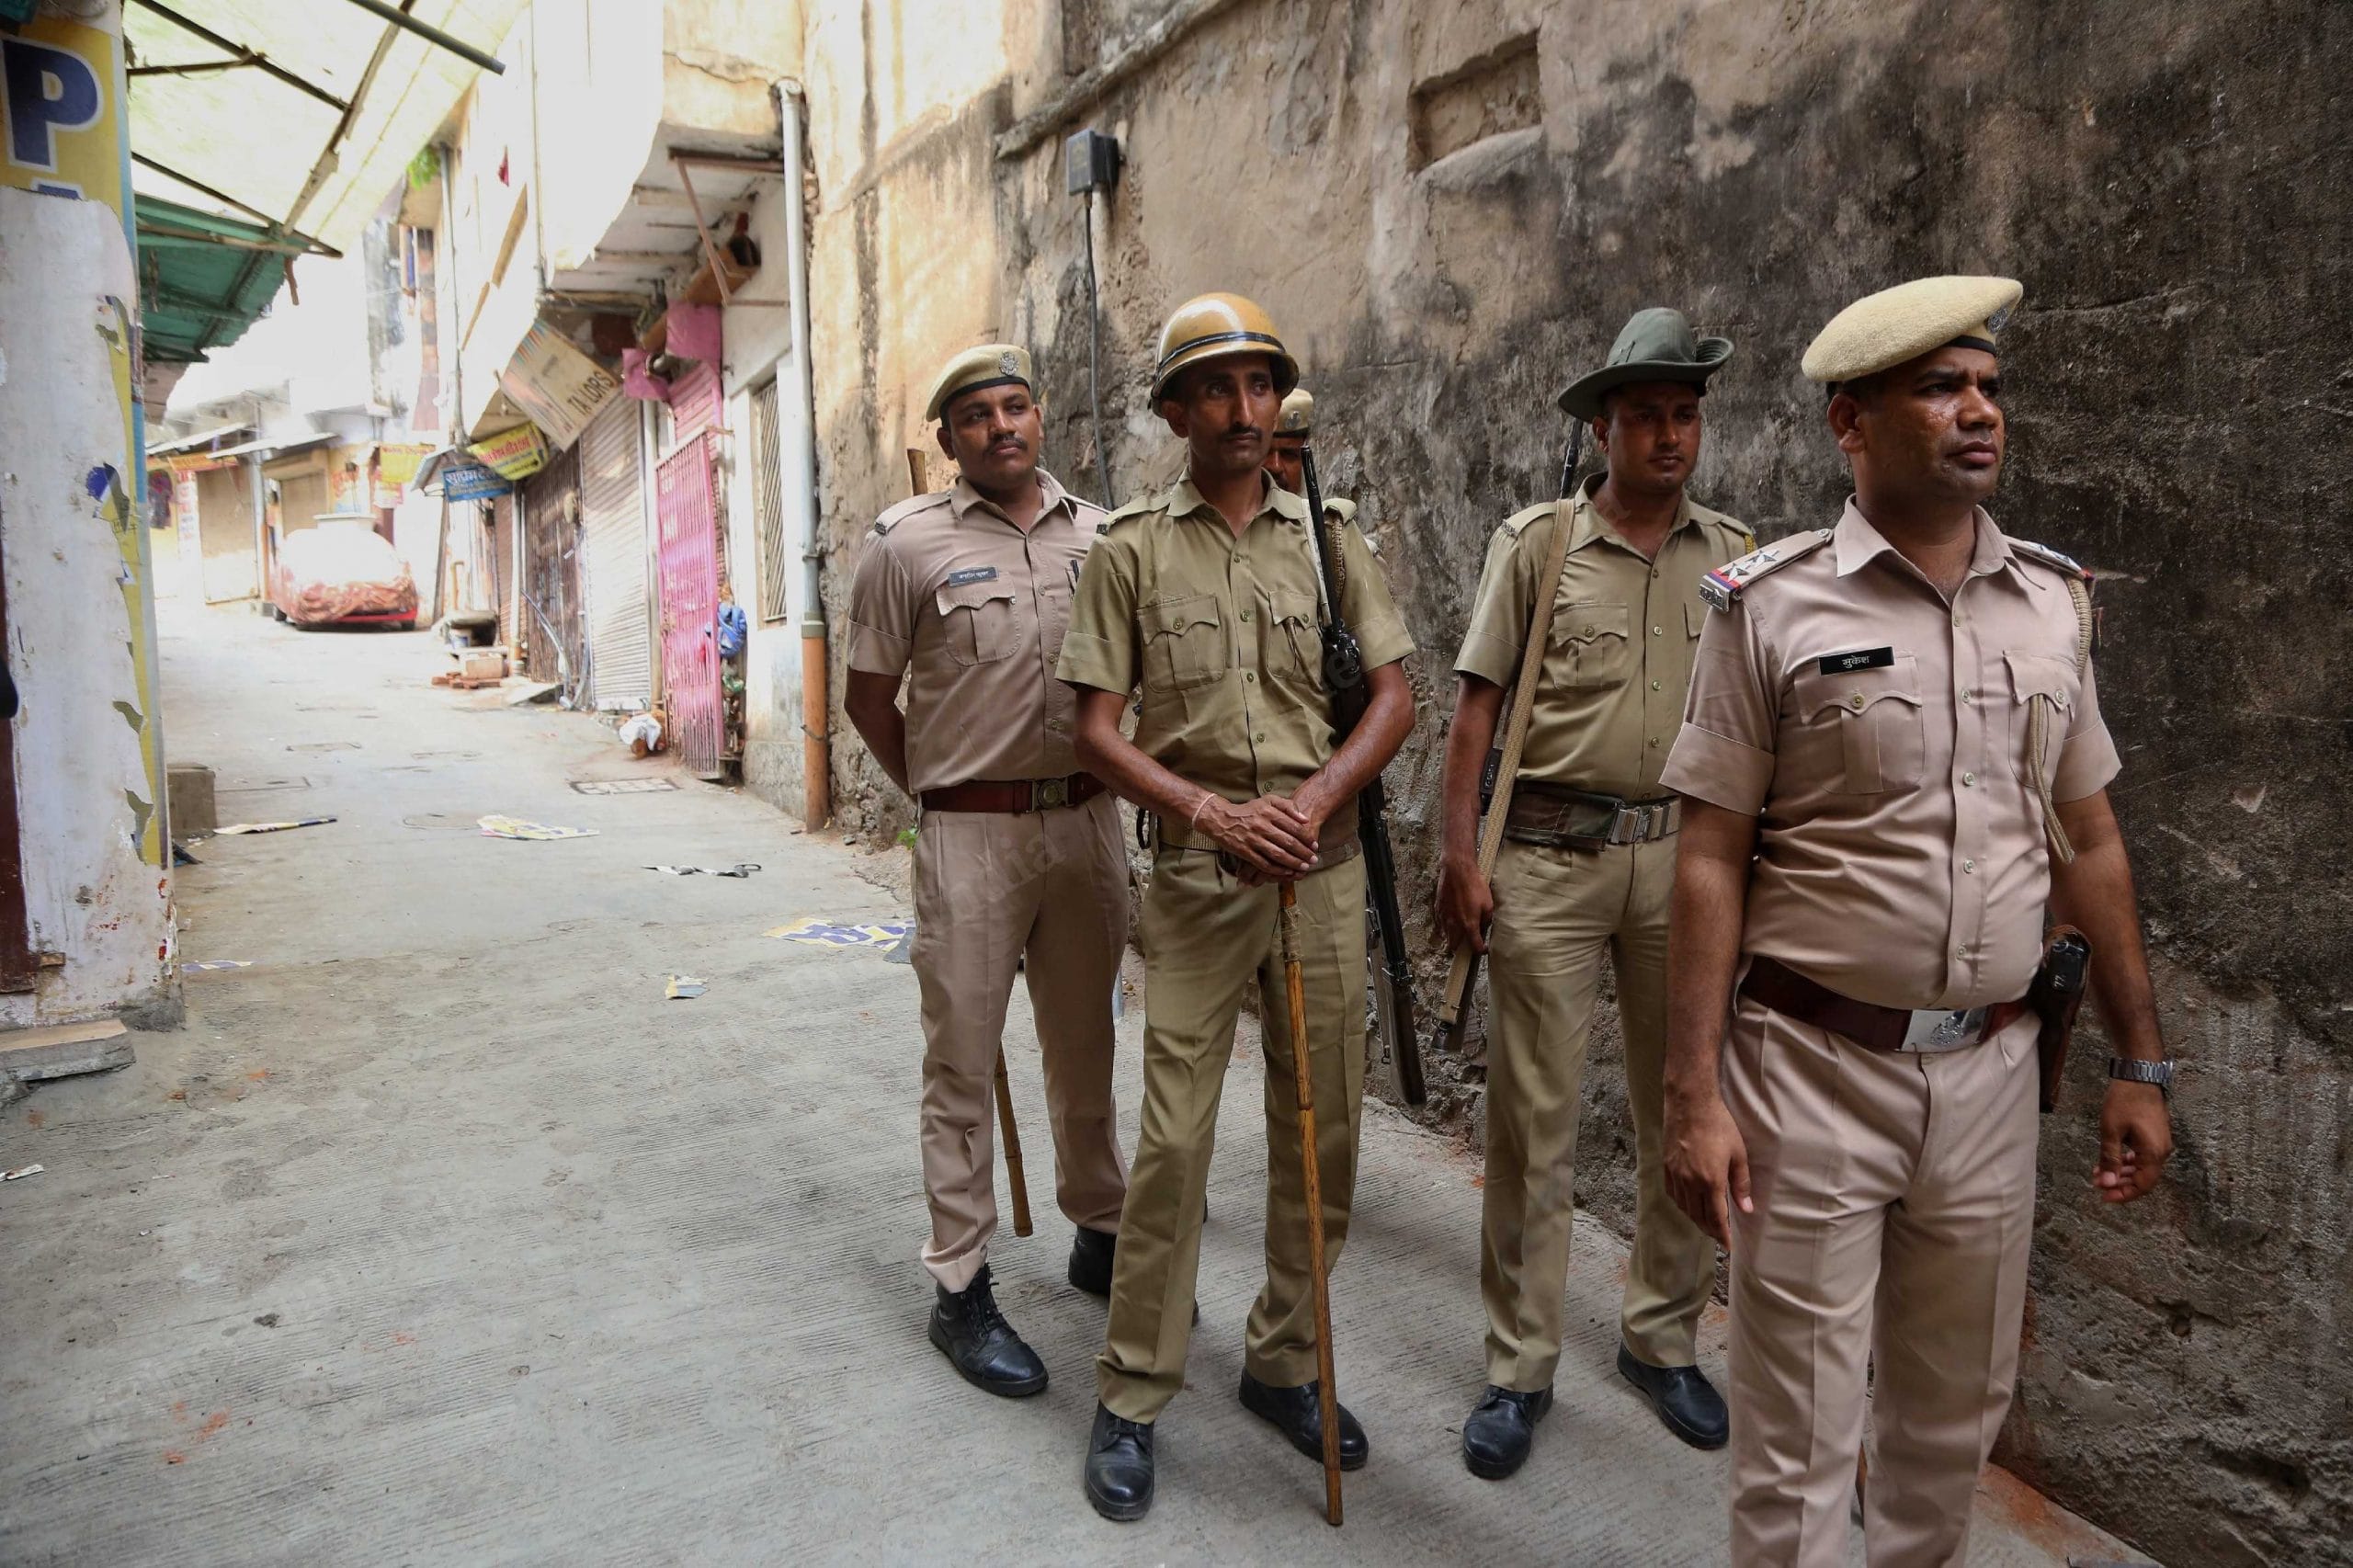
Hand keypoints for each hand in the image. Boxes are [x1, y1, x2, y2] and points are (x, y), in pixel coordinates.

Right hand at [1202, 793, 1317, 880]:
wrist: (1222, 819)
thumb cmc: (1248, 810)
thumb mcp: (1268, 801)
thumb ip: (1287, 806)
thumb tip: (1304, 819)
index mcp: (1269, 812)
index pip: (1293, 827)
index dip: (1306, 838)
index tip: (1315, 845)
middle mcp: (1262, 826)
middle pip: (1288, 842)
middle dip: (1304, 853)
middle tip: (1314, 859)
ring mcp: (1253, 839)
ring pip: (1278, 854)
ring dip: (1293, 863)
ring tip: (1304, 867)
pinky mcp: (1245, 851)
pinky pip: (1264, 863)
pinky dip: (1277, 869)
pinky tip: (1287, 872)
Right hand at [1435, 854, 1493, 953]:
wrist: (1457, 871)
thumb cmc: (1474, 886)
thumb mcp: (1488, 903)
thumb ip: (1487, 919)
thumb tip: (1484, 926)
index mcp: (1469, 925)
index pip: (1474, 946)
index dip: (1480, 950)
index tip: (1483, 948)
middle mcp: (1454, 925)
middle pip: (1454, 946)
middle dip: (1462, 948)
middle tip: (1468, 941)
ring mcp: (1444, 918)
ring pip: (1446, 936)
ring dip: (1453, 937)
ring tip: (1460, 930)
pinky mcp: (1437, 910)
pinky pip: (1441, 924)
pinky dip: (1446, 926)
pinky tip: (1452, 919)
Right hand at [1664, 1090, 1751, 1246]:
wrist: (1690, 1104)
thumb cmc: (1719, 1126)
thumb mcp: (1738, 1154)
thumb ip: (1741, 1184)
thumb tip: (1746, 1209)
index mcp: (1711, 1181)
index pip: (1717, 1217)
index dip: (1723, 1235)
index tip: (1728, 1246)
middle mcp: (1690, 1182)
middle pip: (1698, 1216)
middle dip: (1710, 1230)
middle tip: (1719, 1236)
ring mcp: (1675, 1175)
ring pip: (1684, 1207)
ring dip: (1696, 1219)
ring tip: (1706, 1223)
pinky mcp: (1666, 1166)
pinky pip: (1673, 1194)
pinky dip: (1682, 1204)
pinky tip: (1688, 1204)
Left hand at [2094, 1080, 2171, 1203]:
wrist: (2139, 1076)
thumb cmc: (2125, 1101)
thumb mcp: (2111, 1131)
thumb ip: (2109, 1158)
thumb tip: (2107, 1183)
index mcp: (2154, 1153)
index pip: (2143, 1185)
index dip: (2124, 1194)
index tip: (2104, 1196)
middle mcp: (2161, 1151)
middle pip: (2143, 1178)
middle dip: (2119, 1183)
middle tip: (2098, 1184)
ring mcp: (2159, 1143)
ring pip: (2141, 1167)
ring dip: (2121, 1172)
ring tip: (2099, 1172)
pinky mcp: (2154, 1136)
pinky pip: (2142, 1156)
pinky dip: (2127, 1160)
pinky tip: (2111, 1159)